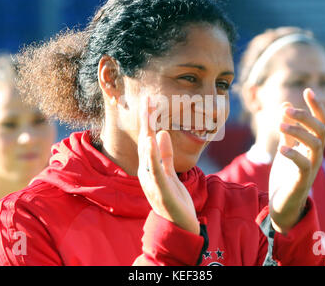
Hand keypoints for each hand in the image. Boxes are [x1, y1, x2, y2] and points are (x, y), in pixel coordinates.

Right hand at [137, 96, 199, 234]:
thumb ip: (166, 154)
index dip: (149, 120)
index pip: (148, 139)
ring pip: (148, 151)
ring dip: (148, 130)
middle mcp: (146, 171)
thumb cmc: (174, 199)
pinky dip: (153, 153)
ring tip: (149, 111)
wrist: (178, 226)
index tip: (150, 101)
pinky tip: (152, 138)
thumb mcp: (171, 173)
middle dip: (146, 119)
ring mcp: (152, 180)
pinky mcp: (161, 189)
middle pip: (145, 141)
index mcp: (149, 167)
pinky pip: (156, 168)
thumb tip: (162, 132)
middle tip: (147, 98)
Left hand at [269, 88, 324, 233]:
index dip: (317, 107)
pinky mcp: (302, 181)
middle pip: (320, 131)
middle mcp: (315, 156)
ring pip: (315, 145)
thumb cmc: (286, 176)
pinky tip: (281, 148)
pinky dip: (294, 154)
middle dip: (306, 117)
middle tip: (287, 110)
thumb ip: (288, 130)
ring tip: (281, 124)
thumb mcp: (286, 148)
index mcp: (311, 147)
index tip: (308, 90)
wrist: (283, 205)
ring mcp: (311, 168)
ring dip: (299, 132)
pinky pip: (303, 166)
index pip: (321, 123)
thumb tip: (285, 105)